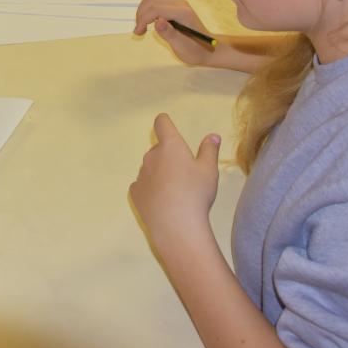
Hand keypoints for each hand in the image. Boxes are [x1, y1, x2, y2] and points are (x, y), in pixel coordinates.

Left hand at [129, 113, 220, 250]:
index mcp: (170, 146)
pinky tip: (162, 202)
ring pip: (150, 167)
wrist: (175, 224)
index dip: (165, 123)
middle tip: (185, 173)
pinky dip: (151, 189)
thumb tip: (212, 136)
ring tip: (175, 191)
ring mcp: (141, 174)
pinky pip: (143, 184)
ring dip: (160, 173)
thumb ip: (209, 150)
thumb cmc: (195, 192)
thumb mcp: (209, 170)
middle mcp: (151, 156)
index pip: (162, 124)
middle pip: (158, 149)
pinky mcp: (135, 192)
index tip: (168, 126)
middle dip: (169, 156)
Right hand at [134, 0, 217, 64]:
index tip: (138, 33)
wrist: (208, 48)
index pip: (155, 8)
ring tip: (143, 28)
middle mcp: (179, 4)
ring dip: (143, 13)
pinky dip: (148, 12)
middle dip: (141, 15)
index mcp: (182, 13)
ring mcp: (177, 3)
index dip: (143, 19)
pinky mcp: (174, 6)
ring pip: (151, 0)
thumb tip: (157, 22)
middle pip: (151, 0)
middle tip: (139, 32)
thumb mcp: (182, 47)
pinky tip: (149, 24)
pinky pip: (155, 3)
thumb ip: (170, 34)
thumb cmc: (196, 50)